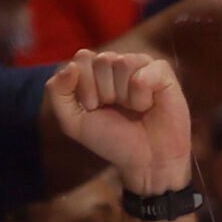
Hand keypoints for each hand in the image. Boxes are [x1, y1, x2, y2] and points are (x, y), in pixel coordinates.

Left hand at [45, 51, 193, 195]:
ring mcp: (142, 66)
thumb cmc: (113, 140)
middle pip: (102, 60)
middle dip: (105, 92)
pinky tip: (149, 106)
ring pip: (123, 63)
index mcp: (96, 70)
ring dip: (125, 95)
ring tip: (134, 109)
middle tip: (117, 110)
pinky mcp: (163, 74)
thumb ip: (57, 92)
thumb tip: (71, 66)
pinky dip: (142, 96)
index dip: (86, 88)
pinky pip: (144, 74)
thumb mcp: (73, 121)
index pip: (82, 59)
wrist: (146, 162)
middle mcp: (118, 63)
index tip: (95, 108)